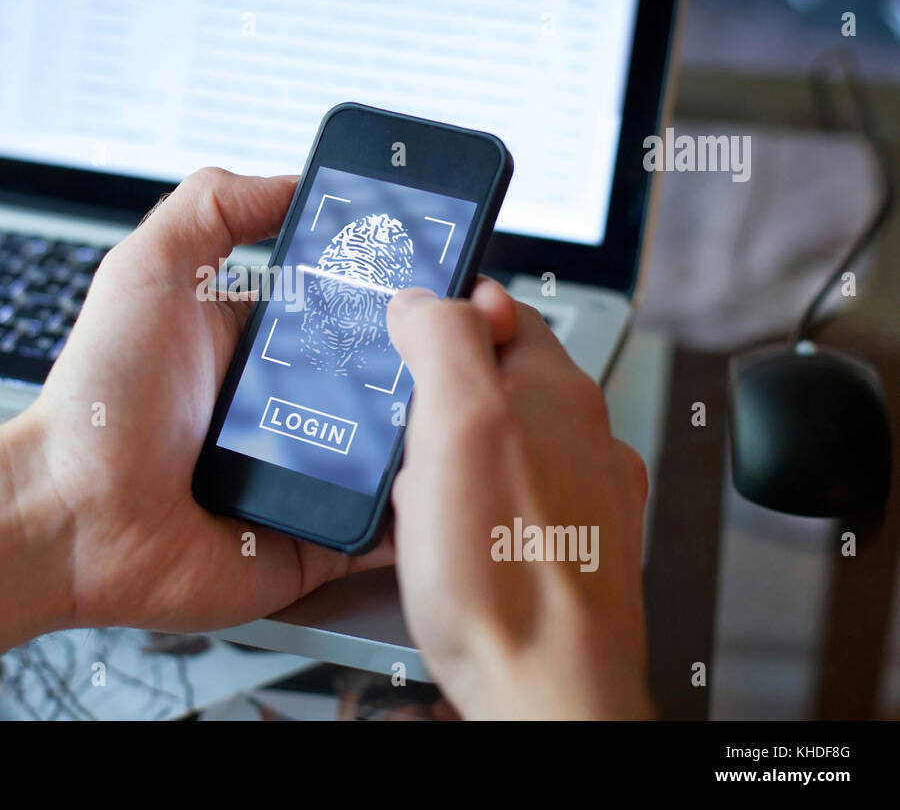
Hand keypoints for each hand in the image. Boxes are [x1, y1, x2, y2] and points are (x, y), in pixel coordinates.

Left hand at [0, 167, 515, 670]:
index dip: (404, 291)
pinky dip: (419, 514)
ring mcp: (305, 477)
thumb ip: (213, 208)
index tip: (452, 271)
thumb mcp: (147, 270)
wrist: (68, 514)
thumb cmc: (98, 400)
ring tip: (481, 404)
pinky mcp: (311, 541)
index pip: (355, 309)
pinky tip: (454, 486)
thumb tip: (290, 179)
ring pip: (401, 452)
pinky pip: (382, 530)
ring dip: (441, 431)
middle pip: (392, 378)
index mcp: (261, 345)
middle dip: (441, 359)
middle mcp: (289, 408)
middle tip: (483, 338)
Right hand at [386, 288, 650, 718]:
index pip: (504, 311)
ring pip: (504, 445)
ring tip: (421, 491)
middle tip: (404, 430)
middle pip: (501, 380)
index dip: (447, 314)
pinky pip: (508, 504)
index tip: (405, 333)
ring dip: (455, 457)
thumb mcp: (456, 426)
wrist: (545, 691)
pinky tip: (450, 537)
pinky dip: (473, 508)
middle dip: (441, 397)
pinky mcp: (569, 548)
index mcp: (559, 392)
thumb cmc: (504, 576)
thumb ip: (444, 343)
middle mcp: (583, 438)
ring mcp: (583, 496)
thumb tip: (426, 297)